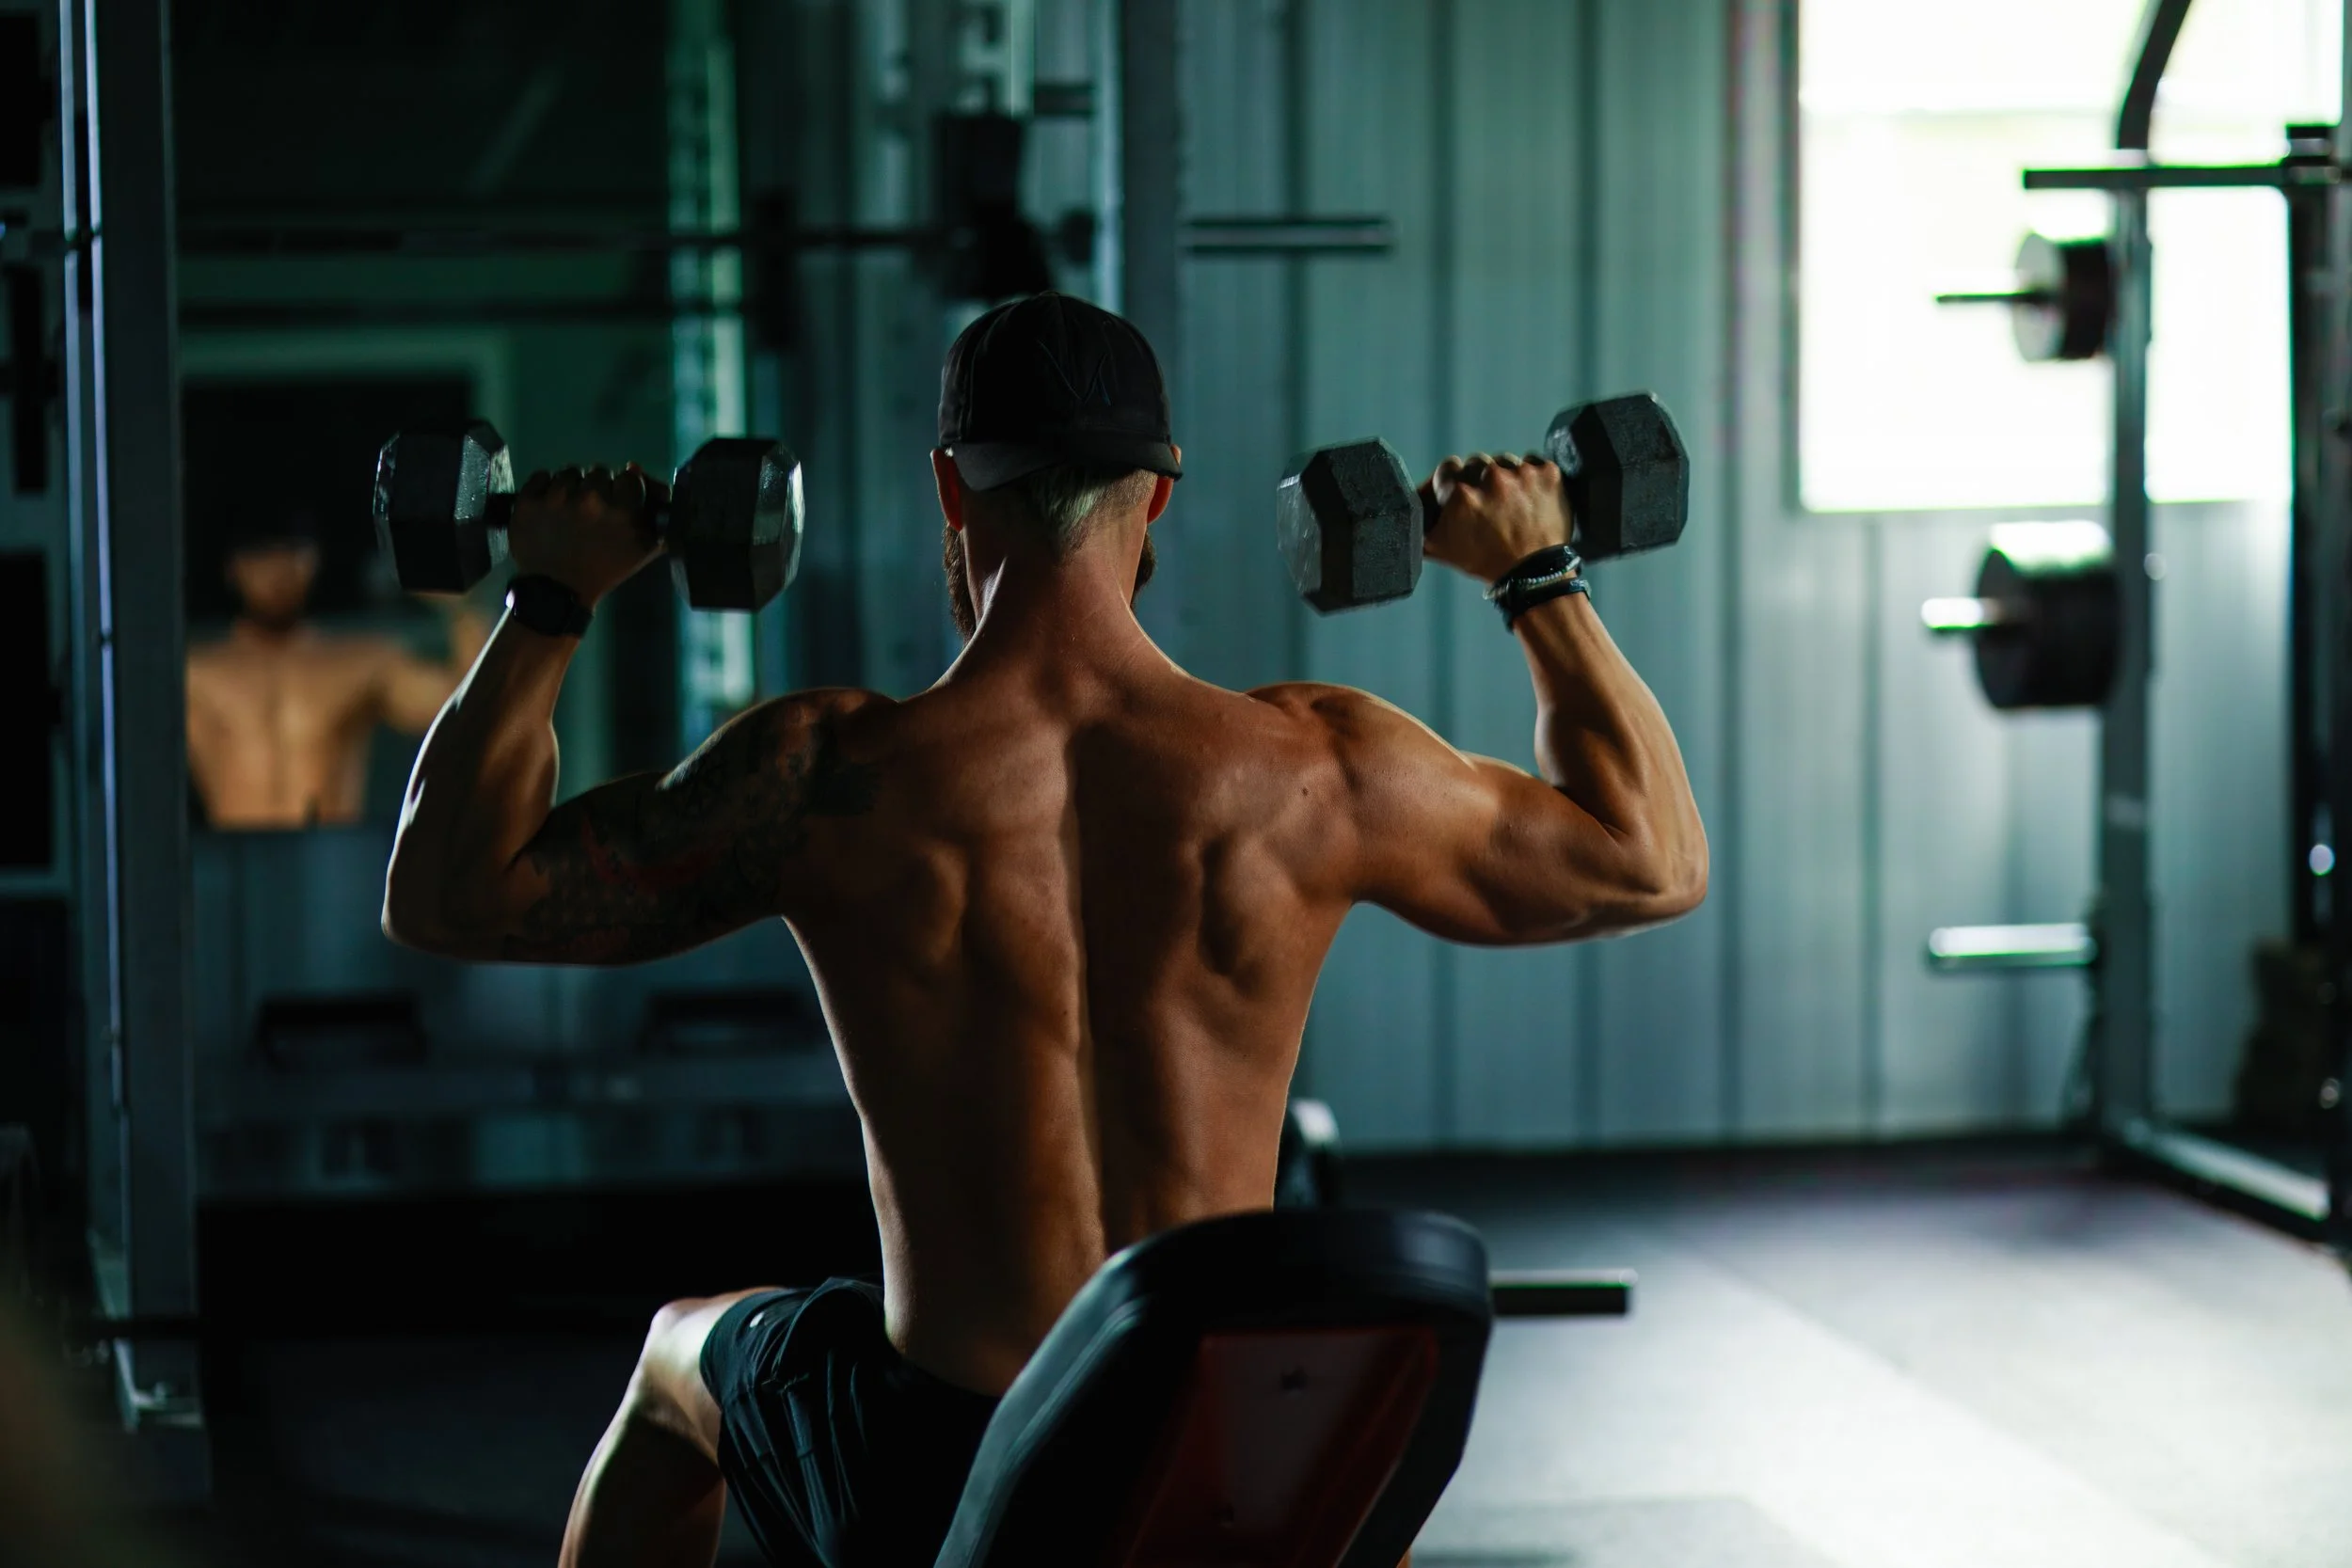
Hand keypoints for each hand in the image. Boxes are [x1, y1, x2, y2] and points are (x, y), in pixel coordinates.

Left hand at [506, 464, 666, 605]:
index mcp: (622, 512)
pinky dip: (544, 487)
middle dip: (597, 487)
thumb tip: (637, 469)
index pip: (629, 477)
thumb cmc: (604, 571)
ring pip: (569, 472)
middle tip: (591, 507)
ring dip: (571, 486)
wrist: (558, 591)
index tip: (617, 500)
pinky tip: (548, 504)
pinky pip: (540, 476)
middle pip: (599, 471)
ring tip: (568, 506)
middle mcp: (591, 499)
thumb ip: (653, 513)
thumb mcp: (642, 551)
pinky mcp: (529, 501)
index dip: (623, 488)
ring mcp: (556, 498)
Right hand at [1420, 452, 1571, 582]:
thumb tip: (1405, 508)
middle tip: (1487, 503)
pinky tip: (1529, 497)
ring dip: (1505, 477)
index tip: (1460, 494)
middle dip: (1479, 480)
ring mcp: (1521, 473)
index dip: (1452, 482)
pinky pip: (1533, 462)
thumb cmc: (1486, 561)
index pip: (1447, 469)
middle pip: (1477, 463)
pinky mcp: (1547, 473)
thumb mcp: (1439, 547)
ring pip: (1505, 461)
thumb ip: (1419, 523)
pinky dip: (1531, 477)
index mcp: (1460, 494)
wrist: (1533, 572)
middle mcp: (1490, 478)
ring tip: (1511, 502)